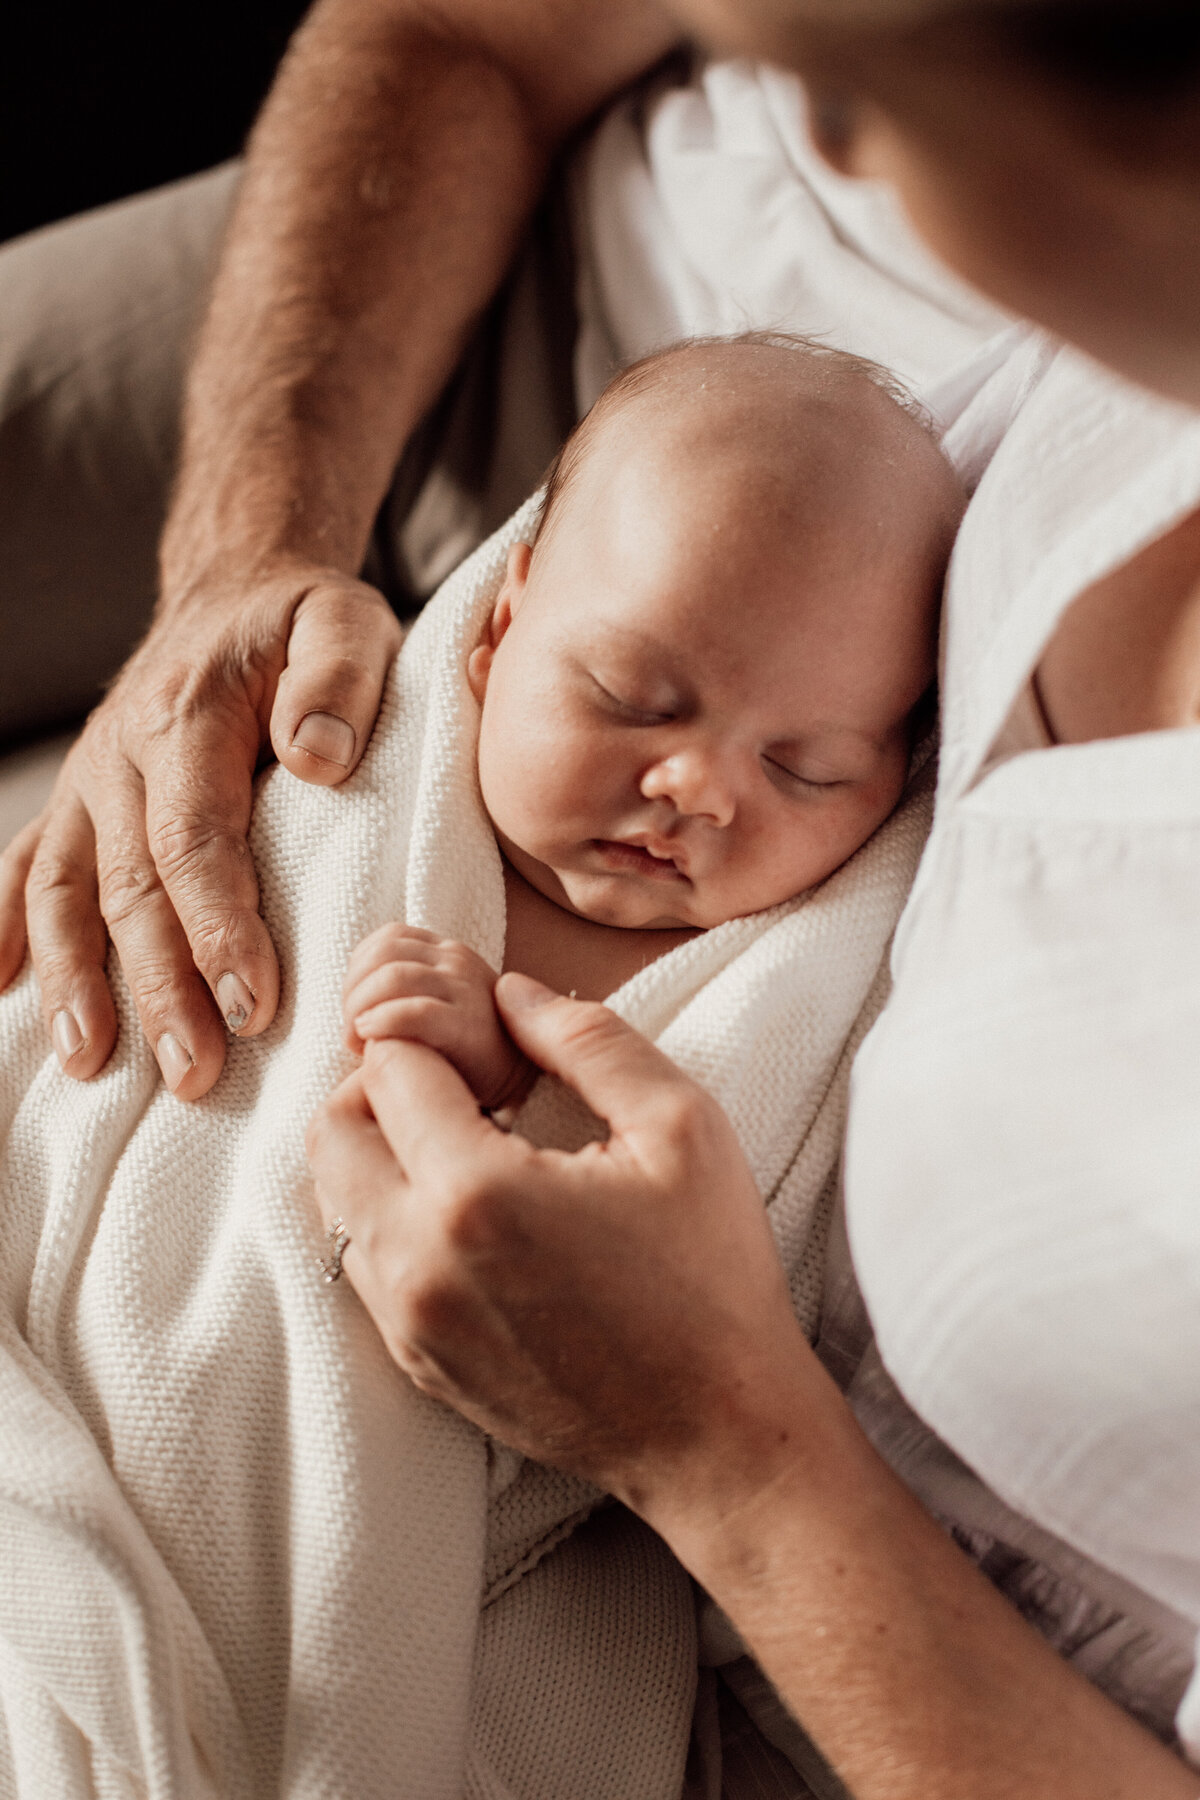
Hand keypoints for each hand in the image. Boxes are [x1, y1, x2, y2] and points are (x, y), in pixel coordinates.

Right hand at [0, 563, 401, 1099]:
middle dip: (158, 986)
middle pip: (130, 887)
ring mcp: (90, 782)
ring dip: (73, 981)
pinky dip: (7, 928)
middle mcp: (122, 755)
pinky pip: (27, 866)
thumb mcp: (344, 621)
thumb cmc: (300, 620)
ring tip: (90, 1062)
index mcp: (187, 719)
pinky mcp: (79, 801)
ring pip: (65, 892)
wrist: (233, 589)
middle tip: (196, 1069)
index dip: (219, 927)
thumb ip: (339, 682)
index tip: (254, 1003)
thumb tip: (321, 760)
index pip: (197, 840)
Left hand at [307, 972, 809, 1513]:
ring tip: (469, 1148)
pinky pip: (362, 1264)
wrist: (718, 1435)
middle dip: (382, 1088)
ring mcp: (408, 1322)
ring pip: (333, 1201)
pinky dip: (390, 1219)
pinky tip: (473, 1218)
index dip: (430, 1032)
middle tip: (464, 1087)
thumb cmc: (712, 1278)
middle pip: (332, 1132)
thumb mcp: (681, 1126)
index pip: (390, 1067)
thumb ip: (587, 1039)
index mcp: (478, 1191)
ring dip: (380, 1154)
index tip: (483, 1041)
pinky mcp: (414, 1364)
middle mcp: (418, 1261)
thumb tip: (511, 991)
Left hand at [342, 924, 532, 1110]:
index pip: (386, 939)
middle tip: (352, 1033)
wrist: (522, 1083)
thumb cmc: (464, 1051)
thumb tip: (349, 1009)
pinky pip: (414, 1012)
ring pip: (392, 978)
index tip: (355, 1011)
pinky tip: (370, 1039)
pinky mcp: (468, 1025)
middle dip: (353, 992)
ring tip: (359, 1042)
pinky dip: (382, 1022)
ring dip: (360, 1009)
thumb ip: (399, 994)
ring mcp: (465, 990)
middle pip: (382, 955)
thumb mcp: (434, 1006)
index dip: (358, 971)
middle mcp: (457, 962)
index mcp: (446, 952)